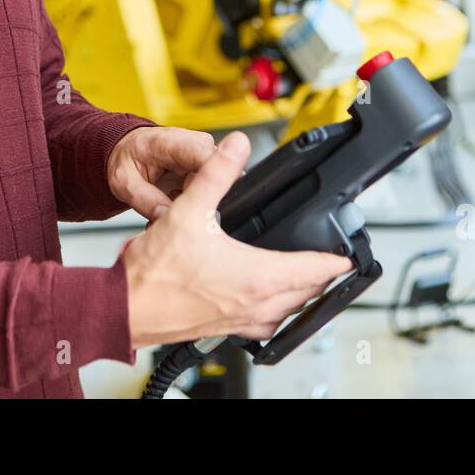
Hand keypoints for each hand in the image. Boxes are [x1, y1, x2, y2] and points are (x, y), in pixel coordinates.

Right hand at [121, 131, 354, 347]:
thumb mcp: (189, 210)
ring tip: (304, 278)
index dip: (337, 259)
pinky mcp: (226, 329)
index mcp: (258, 277)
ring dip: (301, 295)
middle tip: (330, 260)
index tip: (349, 254)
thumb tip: (236, 146)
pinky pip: (264, 324)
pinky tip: (264, 301)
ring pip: (288, 312)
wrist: (125, 308)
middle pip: (308, 293)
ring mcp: (242, 321)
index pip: (315, 270)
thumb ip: (217, 174)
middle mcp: (257, 305)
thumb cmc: (155, 273)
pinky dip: (275, 311)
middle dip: (322, 276)